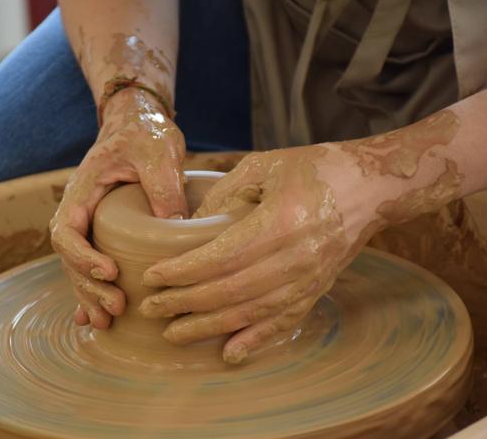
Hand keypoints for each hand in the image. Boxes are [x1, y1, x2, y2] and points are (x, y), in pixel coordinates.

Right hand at [50, 87, 186, 328]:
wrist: (138, 121)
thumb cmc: (146, 133)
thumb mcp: (159, 154)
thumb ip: (164, 188)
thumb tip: (176, 230)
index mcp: (83, 190)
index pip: (66, 231)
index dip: (82, 257)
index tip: (109, 271)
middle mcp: (79, 209)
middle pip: (69, 258)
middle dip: (89, 286)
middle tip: (116, 308)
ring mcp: (89, 222)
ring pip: (78, 266)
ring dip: (90, 294)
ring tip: (107, 321)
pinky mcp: (103, 230)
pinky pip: (90, 263)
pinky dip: (90, 290)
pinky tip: (95, 317)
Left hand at [138, 145, 384, 363]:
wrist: (371, 188)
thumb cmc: (313, 169)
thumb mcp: (262, 167)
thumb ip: (222, 195)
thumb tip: (186, 227)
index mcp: (281, 223)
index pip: (220, 258)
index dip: (182, 272)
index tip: (152, 277)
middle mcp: (296, 260)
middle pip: (229, 292)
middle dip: (184, 303)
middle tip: (151, 308)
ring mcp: (310, 281)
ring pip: (250, 314)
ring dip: (208, 327)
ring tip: (174, 333)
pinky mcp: (317, 291)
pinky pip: (282, 323)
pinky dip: (255, 341)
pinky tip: (229, 354)